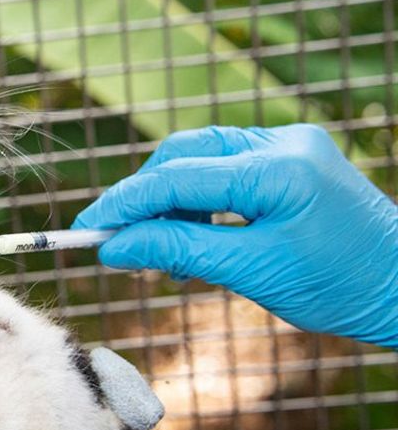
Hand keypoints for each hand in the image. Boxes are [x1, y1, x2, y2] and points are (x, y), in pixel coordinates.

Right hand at [73, 124, 397, 347]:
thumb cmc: (340, 287)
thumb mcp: (250, 271)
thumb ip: (178, 250)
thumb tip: (115, 247)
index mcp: (279, 168)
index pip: (178, 176)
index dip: (126, 203)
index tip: (88, 229)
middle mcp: (283, 142)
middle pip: (185, 153)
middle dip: (145, 194)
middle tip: (113, 235)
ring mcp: (289, 144)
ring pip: (202, 157)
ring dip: (171, 197)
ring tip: (157, 247)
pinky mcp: (291, 157)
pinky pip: (226, 166)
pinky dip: (199, 197)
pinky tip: (191, 234)